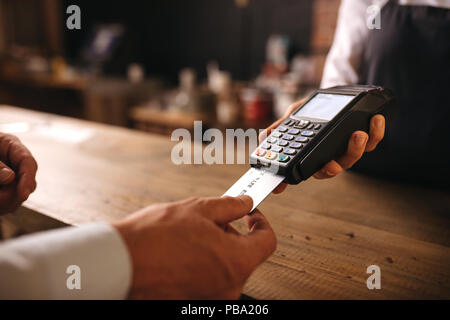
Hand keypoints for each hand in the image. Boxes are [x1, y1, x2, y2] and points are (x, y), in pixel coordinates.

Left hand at [0, 133, 37, 213]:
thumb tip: (10, 177)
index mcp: (11, 145)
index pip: (28, 162)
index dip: (27, 179)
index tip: (23, 194)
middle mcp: (13, 162)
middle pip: (27, 183)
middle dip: (14, 194)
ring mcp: (9, 177)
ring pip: (18, 196)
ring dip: (5, 202)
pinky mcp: (4, 189)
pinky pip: (9, 203)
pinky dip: (2, 206)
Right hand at [113, 195, 276, 298]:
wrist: (121, 263)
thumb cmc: (155, 238)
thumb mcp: (199, 209)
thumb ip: (230, 206)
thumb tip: (245, 203)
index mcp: (237, 262)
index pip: (267, 241)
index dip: (261, 222)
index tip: (250, 214)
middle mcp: (228, 285)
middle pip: (246, 254)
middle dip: (234, 233)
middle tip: (213, 219)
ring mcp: (212, 297)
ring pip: (227, 266)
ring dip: (218, 247)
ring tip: (192, 234)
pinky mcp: (195, 300)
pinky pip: (210, 278)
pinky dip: (204, 262)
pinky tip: (184, 250)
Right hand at [259, 98, 384, 192]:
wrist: (332, 94)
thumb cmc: (311, 109)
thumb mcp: (293, 115)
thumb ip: (280, 126)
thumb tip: (264, 137)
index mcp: (312, 154)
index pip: (303, 170)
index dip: (292, 181)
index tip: (282, 187)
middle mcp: (330, 156)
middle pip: (332, 169)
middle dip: (333, 169)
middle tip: (333, 164)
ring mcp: (347, 149)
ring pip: (353, 157)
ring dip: (357, 148)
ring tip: (359, 134)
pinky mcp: (366, 139)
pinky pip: (373, 141)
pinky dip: (376, 133)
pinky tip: (376, 119)